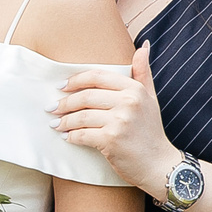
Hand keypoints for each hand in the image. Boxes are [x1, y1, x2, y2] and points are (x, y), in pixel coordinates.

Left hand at [52, 41, 183, 192]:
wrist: (159, 164)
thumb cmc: (150, 131)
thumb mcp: (150, 98)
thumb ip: (143, 73)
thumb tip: (143, 46)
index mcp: (134, 89)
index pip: (97, 76)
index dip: (75, 80)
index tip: (62, 87)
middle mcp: (128, 102)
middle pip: (85, 96)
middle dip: (65, 102)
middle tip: (52, 108)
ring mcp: (120, 121)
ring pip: (81, 116)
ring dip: (64, 121)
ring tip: (56, 123)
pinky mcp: (111, 140)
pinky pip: (82, 134)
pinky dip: (71, 136)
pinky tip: (66, 137)